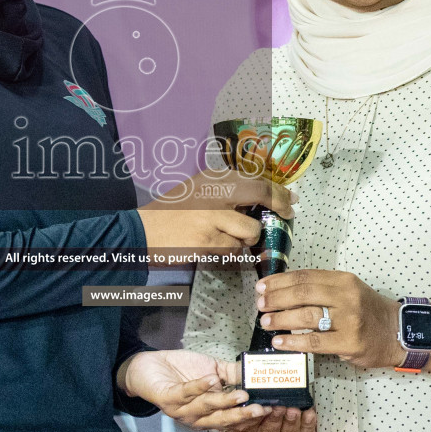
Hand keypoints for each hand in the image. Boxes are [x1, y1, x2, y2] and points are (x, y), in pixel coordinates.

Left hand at [117, 349, 267, 429]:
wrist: (149, 366)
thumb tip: (257, 373)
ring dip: (224, 401)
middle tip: (262, 409)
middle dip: (243, 415)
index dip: (252, 414)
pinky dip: (199, 387)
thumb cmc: (181, 370)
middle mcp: (196, 419)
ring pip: (206, 408)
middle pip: (223, 419)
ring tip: (242, 394)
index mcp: (209, 415)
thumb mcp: (213, 371)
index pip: (234, 418)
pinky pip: (185, 394)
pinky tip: (211, 379)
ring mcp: (181, 411)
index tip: (271, 408)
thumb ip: (232, 375)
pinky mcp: (167, 399)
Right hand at [136, 168, 292, 267]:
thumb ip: (225, 192)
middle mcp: (214, 193)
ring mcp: (211, 217)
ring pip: (248, 231)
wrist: (140, 232)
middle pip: (258, 198)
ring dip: (243, 239)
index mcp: (212, 178)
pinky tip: (213, 248)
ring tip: (225, 239)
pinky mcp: (207, 240)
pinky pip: (233, 250)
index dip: (277, 192)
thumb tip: (261, 201)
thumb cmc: (170, 213)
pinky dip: (229, 253)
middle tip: (282, 216)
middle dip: (273, 210)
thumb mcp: (196, 191)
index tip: (290, 200)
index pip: (255, 181)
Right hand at [227, 406, 317, 431]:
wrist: (275, 429)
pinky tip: (308, 414)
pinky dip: (307, 425)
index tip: (258, 408)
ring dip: (291, 422)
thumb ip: (241, 404)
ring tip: (293, 409)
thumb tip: (245, 394)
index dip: (251, 418)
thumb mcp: (242, 412)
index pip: (243, 430)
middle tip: (278, 407)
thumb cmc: (255, 417)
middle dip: (274, 420)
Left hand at [256, 269, 400, 369]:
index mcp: (344, 280)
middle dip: (276, 298)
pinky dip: (293, 341)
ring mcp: (349, 320)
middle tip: (260, 305)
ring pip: (307, 316)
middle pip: (303, 294)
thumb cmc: (368, 311)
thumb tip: (282, 291)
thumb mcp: (349, 290)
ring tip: (266, 322)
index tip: (262, 287)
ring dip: (281, 319)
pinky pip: (315, 341)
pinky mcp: (349, 342)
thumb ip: (321, 288)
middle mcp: (347, 297)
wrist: (398, 332)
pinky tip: (279, 342)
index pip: (305, 277)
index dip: (280, 281)